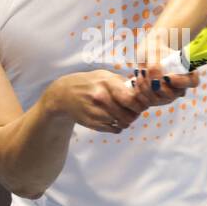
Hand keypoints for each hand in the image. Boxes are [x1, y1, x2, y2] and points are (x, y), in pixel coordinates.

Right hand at [45, 70, 164, 132]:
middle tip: (134, 110)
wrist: (64, 95)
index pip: (132, 99)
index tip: (142, 103)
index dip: (141, 103)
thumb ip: (122, 82)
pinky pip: (114, 130)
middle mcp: (101, 98)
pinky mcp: (92, 123)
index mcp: (107, 83)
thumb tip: (142, 88)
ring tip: (123, 114)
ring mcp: (96, 112)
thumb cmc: (88, 83)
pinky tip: (113, 119)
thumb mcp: (104, 75)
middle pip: (130, 114)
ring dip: (127, 121)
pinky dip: (117, 126)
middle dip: (135, 114)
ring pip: (123, 123)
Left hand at [132, 27, 199, 103]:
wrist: (148, 52)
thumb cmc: (154, 48)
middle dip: (155, 85)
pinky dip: (139, 92)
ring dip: (144, 87)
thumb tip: (155, 81)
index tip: (166, 76)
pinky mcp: (156, 99)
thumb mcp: (154, 51)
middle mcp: (180, 87)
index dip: (180, 82)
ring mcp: (168, 95)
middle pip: (171, 95)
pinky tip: (135, 80)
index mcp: (188, 72)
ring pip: (157, 100)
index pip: (193, 82)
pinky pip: (147, 102)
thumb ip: (155, 65)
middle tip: (145, 72)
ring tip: (139, 73)